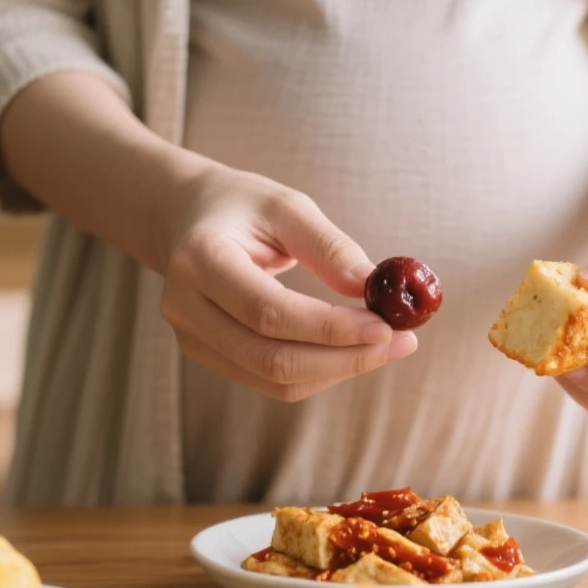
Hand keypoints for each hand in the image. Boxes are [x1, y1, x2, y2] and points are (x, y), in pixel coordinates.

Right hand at [157, 163, 415, 401]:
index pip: (268, 311)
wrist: (185, 219)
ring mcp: (192, 338)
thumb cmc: (240, 207)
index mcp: (200, 259)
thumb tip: (372, 287)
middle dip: (344, 357)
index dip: (330, 327)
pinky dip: (320, 372)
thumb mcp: (285, 206)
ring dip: (338, 370)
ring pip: (274, 379)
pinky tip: (353, 351)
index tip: (386, 326)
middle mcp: (186, 306)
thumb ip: (328, 246)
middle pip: (271, 357)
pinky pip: (270, 381)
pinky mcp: (208, 356)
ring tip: (388, 346)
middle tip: (402, 342)